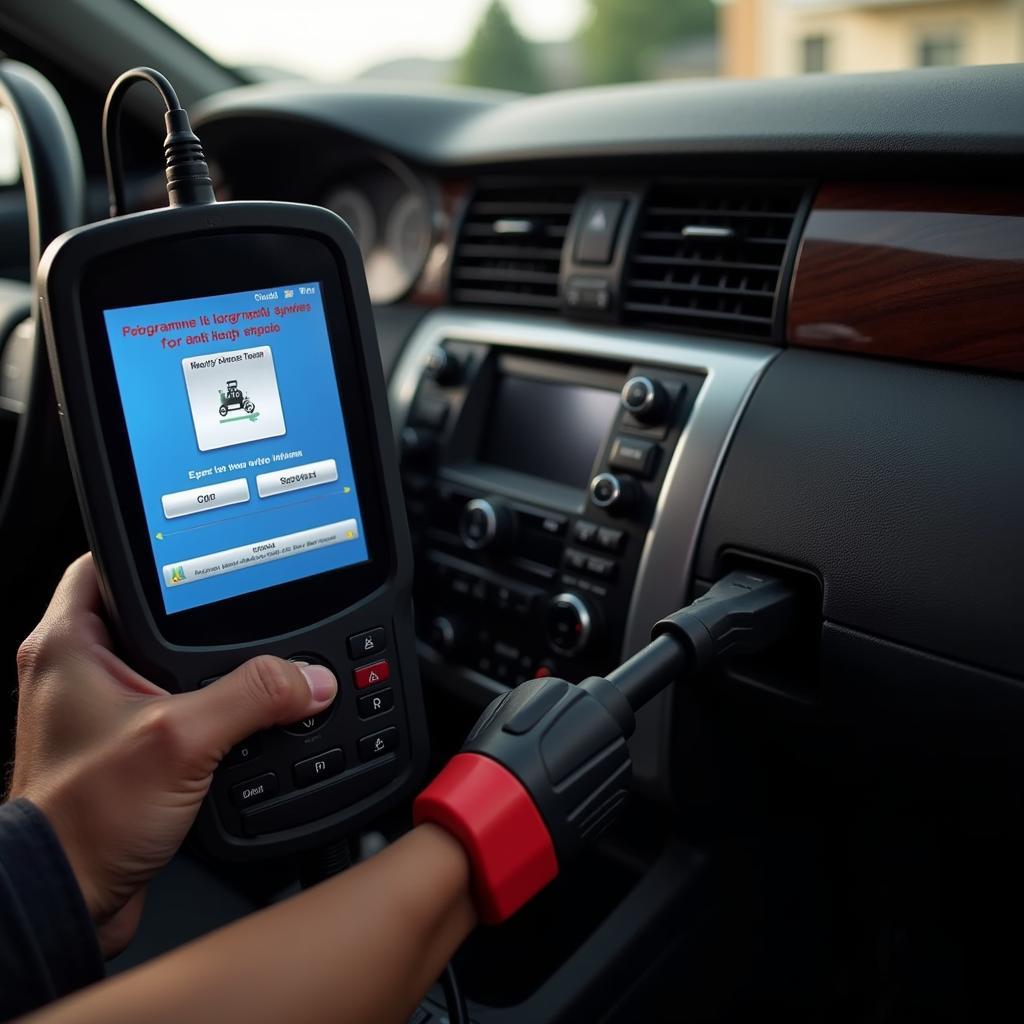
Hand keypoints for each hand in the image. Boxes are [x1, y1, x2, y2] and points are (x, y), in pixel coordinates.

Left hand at [8, 554, 337, 956]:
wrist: (67, 899)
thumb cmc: (83, 820)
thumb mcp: (181, 741)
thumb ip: (254, 698)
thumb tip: (310, 679)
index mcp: (70, 645)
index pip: (107, 561)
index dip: (161, 550)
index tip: (208, 548)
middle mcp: (77, 671)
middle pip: (149, 611)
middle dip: (202, 613)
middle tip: (245, 608)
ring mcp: (99, 709)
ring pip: (164, 661)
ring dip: (209, 666)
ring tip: (251, 663)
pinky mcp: (122, 745)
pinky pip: (173, 705)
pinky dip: (207, 706)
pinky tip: (240, 717)